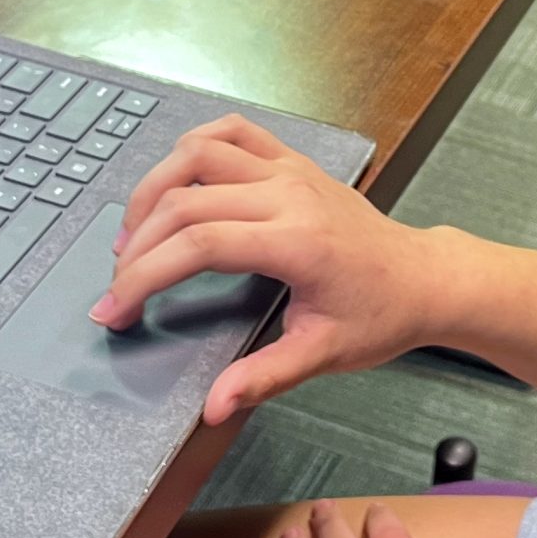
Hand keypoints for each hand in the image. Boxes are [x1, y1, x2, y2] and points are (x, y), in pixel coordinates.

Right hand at [99, 115, 443, 422]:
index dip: (144, 277)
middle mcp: (290, 194)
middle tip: (117, 288)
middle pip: (185, 201)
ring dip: (152, 190)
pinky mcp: (292, 161)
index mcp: (297, 242)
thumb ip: (264, 378)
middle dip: (136, 247)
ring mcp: (290, 170)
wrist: (422, 278)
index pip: (198, 245)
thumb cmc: (379, 314)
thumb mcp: (323, 354)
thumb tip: (214, 405)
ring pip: (198, 152)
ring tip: (132, 237)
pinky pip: (232, 131)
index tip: (115, 309)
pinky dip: (192, 147)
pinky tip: (173, 181)